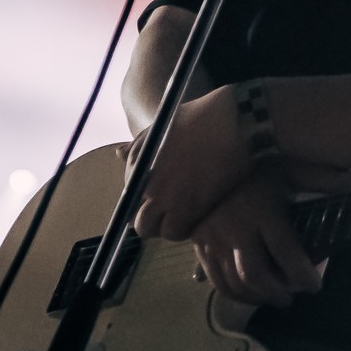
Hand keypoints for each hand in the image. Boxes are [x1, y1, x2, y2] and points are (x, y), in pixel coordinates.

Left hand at [128, 87, 251, 240]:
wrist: (232, 121)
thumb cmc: (200, 118)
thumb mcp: (161, 126)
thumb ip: (139, 145)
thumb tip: (118, 154)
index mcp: (138, 163)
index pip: (129, 197)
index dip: (144, 202)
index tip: (161, 200)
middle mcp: (147, 182)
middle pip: (138, 219)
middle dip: (150, 219)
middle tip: (170, 213)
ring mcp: (166, 197)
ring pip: (153, 229)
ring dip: (166, 226)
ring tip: (185, 215)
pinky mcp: (189, 207)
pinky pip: (176, 232)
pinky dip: (183, 230)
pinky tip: (196, 218)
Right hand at [191, 170, 321, 307]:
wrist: (205, 160)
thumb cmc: (254, 165)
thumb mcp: (287, 166)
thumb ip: (317, 176)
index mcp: (262, 212)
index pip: (286, 253)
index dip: (303, 275)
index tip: (315, 285)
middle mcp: (237, 230)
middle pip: (256, 275)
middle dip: (277, 292)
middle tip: (292, 297)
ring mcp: (215, 241)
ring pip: (235, 282)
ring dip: (256, 297)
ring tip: (272, 298)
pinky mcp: (201, 246)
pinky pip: (216, 280)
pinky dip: (234, 294)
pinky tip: (248, 294)